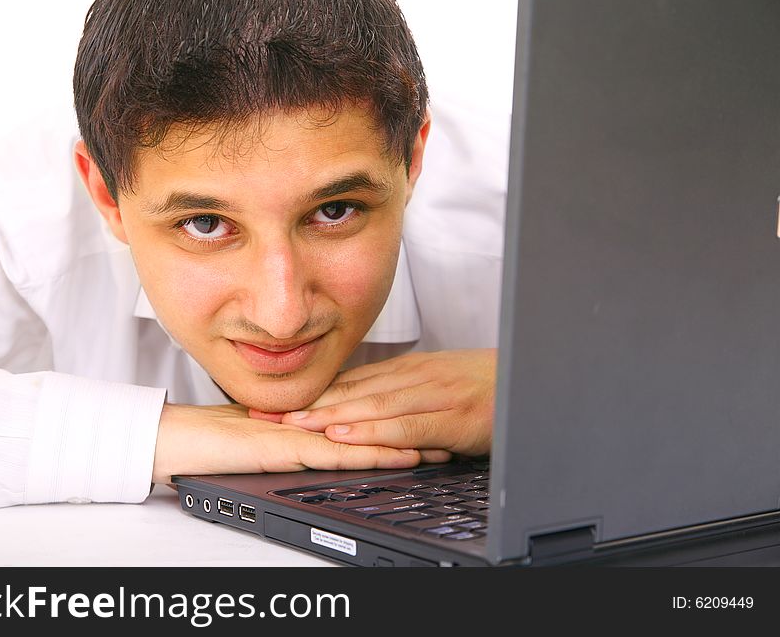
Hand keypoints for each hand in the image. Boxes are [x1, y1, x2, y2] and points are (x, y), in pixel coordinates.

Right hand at [152, 402, 425, 483]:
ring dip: (400, 443)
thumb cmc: (207, 440)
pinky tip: (397, 458)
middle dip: (406, 429)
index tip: (422, 422)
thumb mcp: (258, 439)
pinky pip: (337, 454)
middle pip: (365, 424)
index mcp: (300, 419)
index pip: (355, 415)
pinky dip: (370, 455)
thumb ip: (287, 437)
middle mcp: (304, 422)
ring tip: (437, 449)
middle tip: (445, 432)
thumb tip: (310, 439)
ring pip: (360, 437)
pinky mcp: (286, 449)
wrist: (171, 439)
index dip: (391, 417)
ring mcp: (297, 434)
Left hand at [251, 349, 495, 457]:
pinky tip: (346, 435)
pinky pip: (405, 423)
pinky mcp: (451, 415)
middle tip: (268, 412)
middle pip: (353, 390)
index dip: (313, 392)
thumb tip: (371, 408)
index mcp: (411, 368)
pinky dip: (372, 430)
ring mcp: (433, 393)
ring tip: (293, 423)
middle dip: (308, 402)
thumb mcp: (442, 382)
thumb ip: (407, 393)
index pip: (352, 380)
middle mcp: (415, 376)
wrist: (535, 379)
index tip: (279, 401)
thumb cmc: (490, 384)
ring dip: (329, 415)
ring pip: (371, 404)